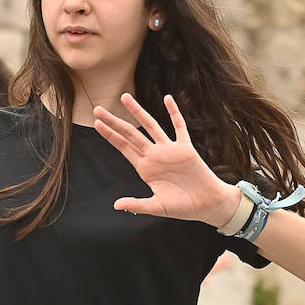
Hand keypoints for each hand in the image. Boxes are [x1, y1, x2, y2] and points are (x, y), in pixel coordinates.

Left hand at [94, 94, 241, 226]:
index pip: (123, 147)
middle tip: (97, 109)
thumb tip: (116, 205)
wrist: (207, 204)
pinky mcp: (185, 148)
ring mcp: (169, 150)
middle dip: (114, 121)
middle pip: (130, 134)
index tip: (96, 123)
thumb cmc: (182, 207)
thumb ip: (137, 205)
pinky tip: (168, 98)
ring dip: (137, 112)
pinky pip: (179, 127)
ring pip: (150, 125)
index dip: (110, 136)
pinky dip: (174, 112)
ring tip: (124, 97)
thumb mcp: (157, 207)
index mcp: (145, 168)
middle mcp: (154, 156)